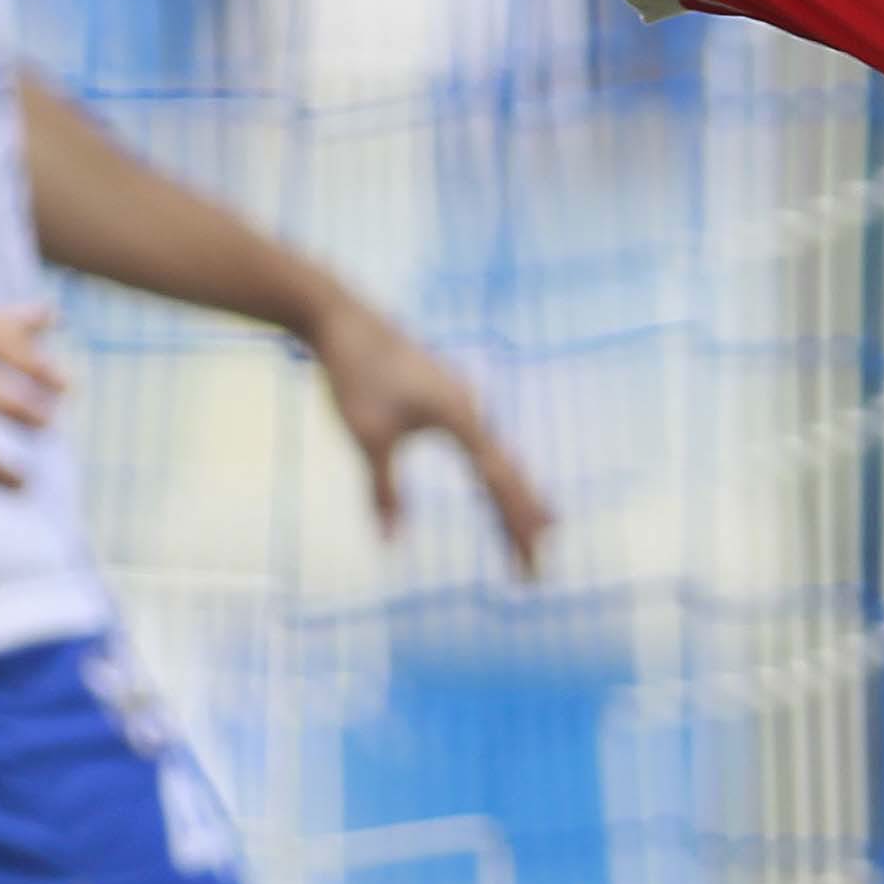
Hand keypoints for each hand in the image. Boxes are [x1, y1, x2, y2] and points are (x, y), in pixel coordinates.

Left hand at [304, 295, 554, 572]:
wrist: (343, 318)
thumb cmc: (354, 375)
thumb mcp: (367, 437)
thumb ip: (384, 491)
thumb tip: (390, 542)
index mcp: (462, 420)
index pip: (500, 485)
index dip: (518, 528)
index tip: (532, 565)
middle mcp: (473, 410)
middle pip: (509, 475)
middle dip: (525, 520)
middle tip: (540, 565)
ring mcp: (463, 401)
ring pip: (500, 459)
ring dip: (515, 497)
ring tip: (539, 529)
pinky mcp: (447, 397)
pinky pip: (484, 445)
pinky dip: (496, 474)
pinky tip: (494, 482)